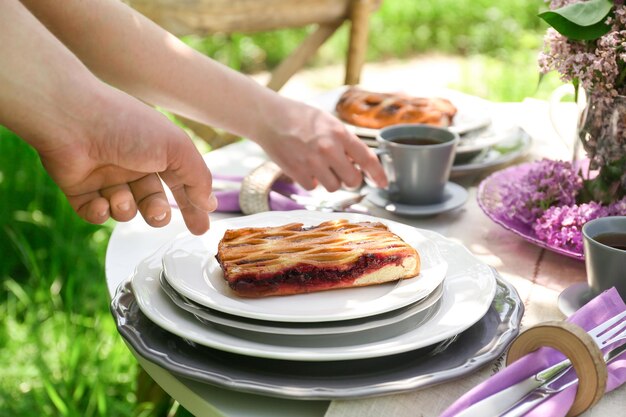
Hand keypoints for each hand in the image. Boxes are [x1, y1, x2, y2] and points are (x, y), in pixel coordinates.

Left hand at [37, 88, 216, 234]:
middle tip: (158, 214)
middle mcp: (132, 164)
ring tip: (121, 198)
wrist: (73, 121)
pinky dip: (101, 213)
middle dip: (158, 212)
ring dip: (127, 209)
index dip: (192, 205)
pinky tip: (102, 202)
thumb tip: (209, 203)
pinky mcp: (80, 189)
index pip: (180, 183)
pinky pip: (95, 213)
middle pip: (153, 201)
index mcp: (157, 152)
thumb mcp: (177, 149)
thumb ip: (197, 177)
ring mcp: (106, 177)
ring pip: (125, 210)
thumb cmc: (128, 126)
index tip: (201, 227)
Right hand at [254, 98, 387, 191]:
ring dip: (330, 180)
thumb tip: (359, 163)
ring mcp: (312, 162)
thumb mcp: (328, 122)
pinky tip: (305, 166)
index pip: (367, 159)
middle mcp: (328, 149)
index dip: (378, 174)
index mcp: (339, 133)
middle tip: (344, 172)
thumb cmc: (300, 117)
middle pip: (352, 180)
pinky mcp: (297, 172)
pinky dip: (311, 181)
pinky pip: (313, 188)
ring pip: (334, 187)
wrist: (269, 117)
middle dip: (351, 179)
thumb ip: (345, 141)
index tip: (383, 183)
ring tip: (320, 166)